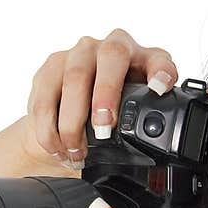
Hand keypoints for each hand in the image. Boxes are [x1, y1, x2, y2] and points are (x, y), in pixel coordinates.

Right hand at [18, 28, 178, 174]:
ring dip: (73, 121)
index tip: (159, 89)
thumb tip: (153, 158)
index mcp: (142, 60)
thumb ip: (144, 127)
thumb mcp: (133, 121)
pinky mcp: (50, 68)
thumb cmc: (108, 117)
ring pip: (74, 77)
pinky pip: (46, 95)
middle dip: (106, 94)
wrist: (70, 117)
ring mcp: (78, 54)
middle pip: (111, 57)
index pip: (158, 58)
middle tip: (103, 129)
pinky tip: (58, 147)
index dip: (160, 71)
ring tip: (77, 151)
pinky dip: (49, 127)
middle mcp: (110, 49)